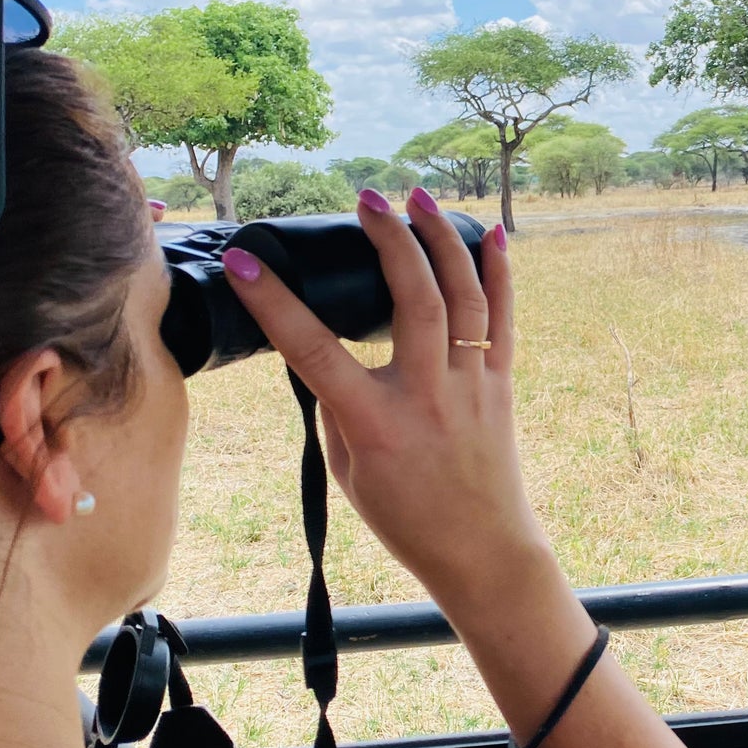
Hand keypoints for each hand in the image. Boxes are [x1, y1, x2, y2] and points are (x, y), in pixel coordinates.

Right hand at [221, 188, 553, 615]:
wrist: (481, 550)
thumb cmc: (406, 516)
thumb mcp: (349, 469)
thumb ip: (337, 405)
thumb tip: (325, 351)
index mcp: (374, 423)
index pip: (314, 351)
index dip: (274, 303)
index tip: (244, 262)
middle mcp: (427, 397)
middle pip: (414, 301)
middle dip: (390, 240)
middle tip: (368, 198)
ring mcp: (471, 387)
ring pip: (464, 298)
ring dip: (442, 240)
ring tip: (420, 197)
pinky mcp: (501, 385)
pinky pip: (502, 318)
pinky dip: (500, 272)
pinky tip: (491, 232)